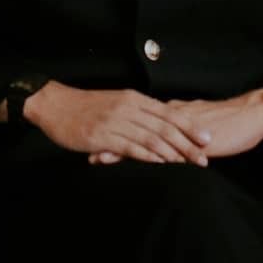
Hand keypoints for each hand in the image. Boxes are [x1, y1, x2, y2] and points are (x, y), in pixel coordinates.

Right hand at [24, 82, 212, 164]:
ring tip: (188, 164)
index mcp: (134, 98)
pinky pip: (131, 147)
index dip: (189, 126)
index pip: (168, 113)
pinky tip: (161, 164)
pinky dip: (148, 156)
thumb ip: (136, 111)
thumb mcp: (115, 102)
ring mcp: (116, 122)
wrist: (55, 105)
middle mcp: (129, 108)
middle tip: (205, 156)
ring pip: (151, 137)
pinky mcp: (103, 136)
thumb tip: (157, 122)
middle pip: (165, 126)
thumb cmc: (85, 106)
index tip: (207, 138)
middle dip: (187, 143)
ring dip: (173, 152)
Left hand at [89, 89, 262, 164]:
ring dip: (121, 148)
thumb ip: (181, 125)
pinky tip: (134, 165)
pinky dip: (147, 157)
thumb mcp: (199, 122)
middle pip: (134, 126)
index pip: (137, 118)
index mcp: (172, 110)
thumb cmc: (231, 121)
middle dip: (109, 137)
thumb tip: (164, 133)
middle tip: (83, 146)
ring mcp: (181, 126)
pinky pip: (165, 149)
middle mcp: (172, 115)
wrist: (255, 114)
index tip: (91, 133)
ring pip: (144, 137)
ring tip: (96, 158)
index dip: (115, 126)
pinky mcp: (193, 138)